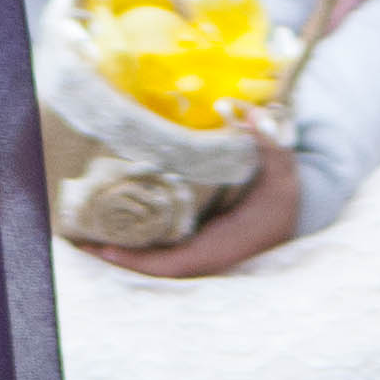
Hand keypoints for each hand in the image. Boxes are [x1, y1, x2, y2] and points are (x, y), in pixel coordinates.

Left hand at [80, 144, 300, 277]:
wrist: (298, 208)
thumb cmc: (286, 189)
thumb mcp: (282, 163)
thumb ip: (267, 138)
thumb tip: (246, 112)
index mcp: (225, 242)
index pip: (177, 262)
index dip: (141, 260)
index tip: (108, 249)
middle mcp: (210, 254)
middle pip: (158, 267)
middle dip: (121, 259)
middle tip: (81, 242)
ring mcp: (203, 251)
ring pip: (158, 261)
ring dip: (125, 253)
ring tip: (86, 238)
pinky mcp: (200, 243)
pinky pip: (164, 252)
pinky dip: (138, 246)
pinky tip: (114, 232)